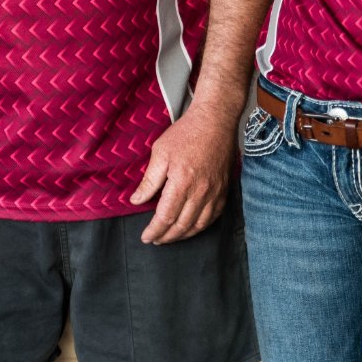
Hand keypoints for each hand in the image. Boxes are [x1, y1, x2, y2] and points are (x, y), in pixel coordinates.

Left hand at [130, 104, 234, 243]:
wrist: (215, 121)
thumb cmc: (185, 134)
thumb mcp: (160, 153)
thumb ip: (149, 180)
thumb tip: (137, 200)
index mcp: (182, 182)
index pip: (166, 216)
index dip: (155, 230)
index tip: (146, 237)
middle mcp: (200, 192)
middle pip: (182, 225)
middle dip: (167, 236)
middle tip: (155, 240)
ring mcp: (215, 193)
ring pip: (198, 224)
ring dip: (183, 235)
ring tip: (170, 237)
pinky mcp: (224, 190)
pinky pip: (213, 216)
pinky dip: (200, 226)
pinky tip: (191, 227)